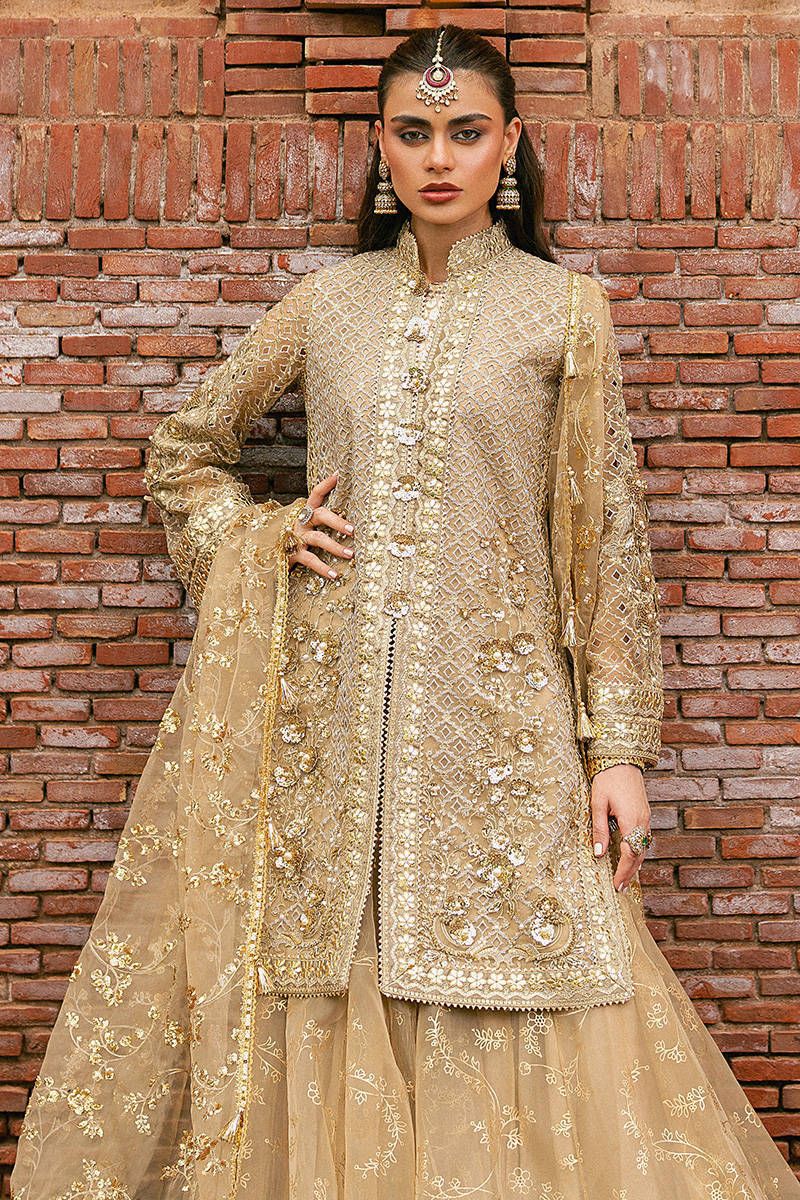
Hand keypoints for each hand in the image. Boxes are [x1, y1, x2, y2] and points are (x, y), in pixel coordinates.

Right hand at [286, 470, 353, 579]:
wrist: (266, 556)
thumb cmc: (294, 540)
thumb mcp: (306, 527)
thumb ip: (322, 522)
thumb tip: (351, 524)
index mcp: (305, 513)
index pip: (315, 494)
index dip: (326, 485)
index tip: (339, 474)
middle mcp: (300, 522)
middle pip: (320, 514)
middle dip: (338, 520)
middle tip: (353, 529)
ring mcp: (295, 537)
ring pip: (318, 538)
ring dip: (336, 546)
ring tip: (351, 554)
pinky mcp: (292, 554)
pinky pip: (310, 560)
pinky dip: (323, 568)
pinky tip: (335, 574)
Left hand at [590, 763, 651, 892]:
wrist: (623, 759)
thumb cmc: (608, 779)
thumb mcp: (598, 803)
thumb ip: (599, 829)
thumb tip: (599, 853)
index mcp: (631, 820)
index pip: (630, 854)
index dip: (623, 872)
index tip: (616, 885)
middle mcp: (642, 822)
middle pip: (639, 854)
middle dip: (630, 873)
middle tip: (620, 888)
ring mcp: (646, 817)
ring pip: (643, 846)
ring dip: (635, 863)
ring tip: (624, 878)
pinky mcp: (644, 813)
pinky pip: (643, 838)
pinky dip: (637, 851)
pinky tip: (631, 856)